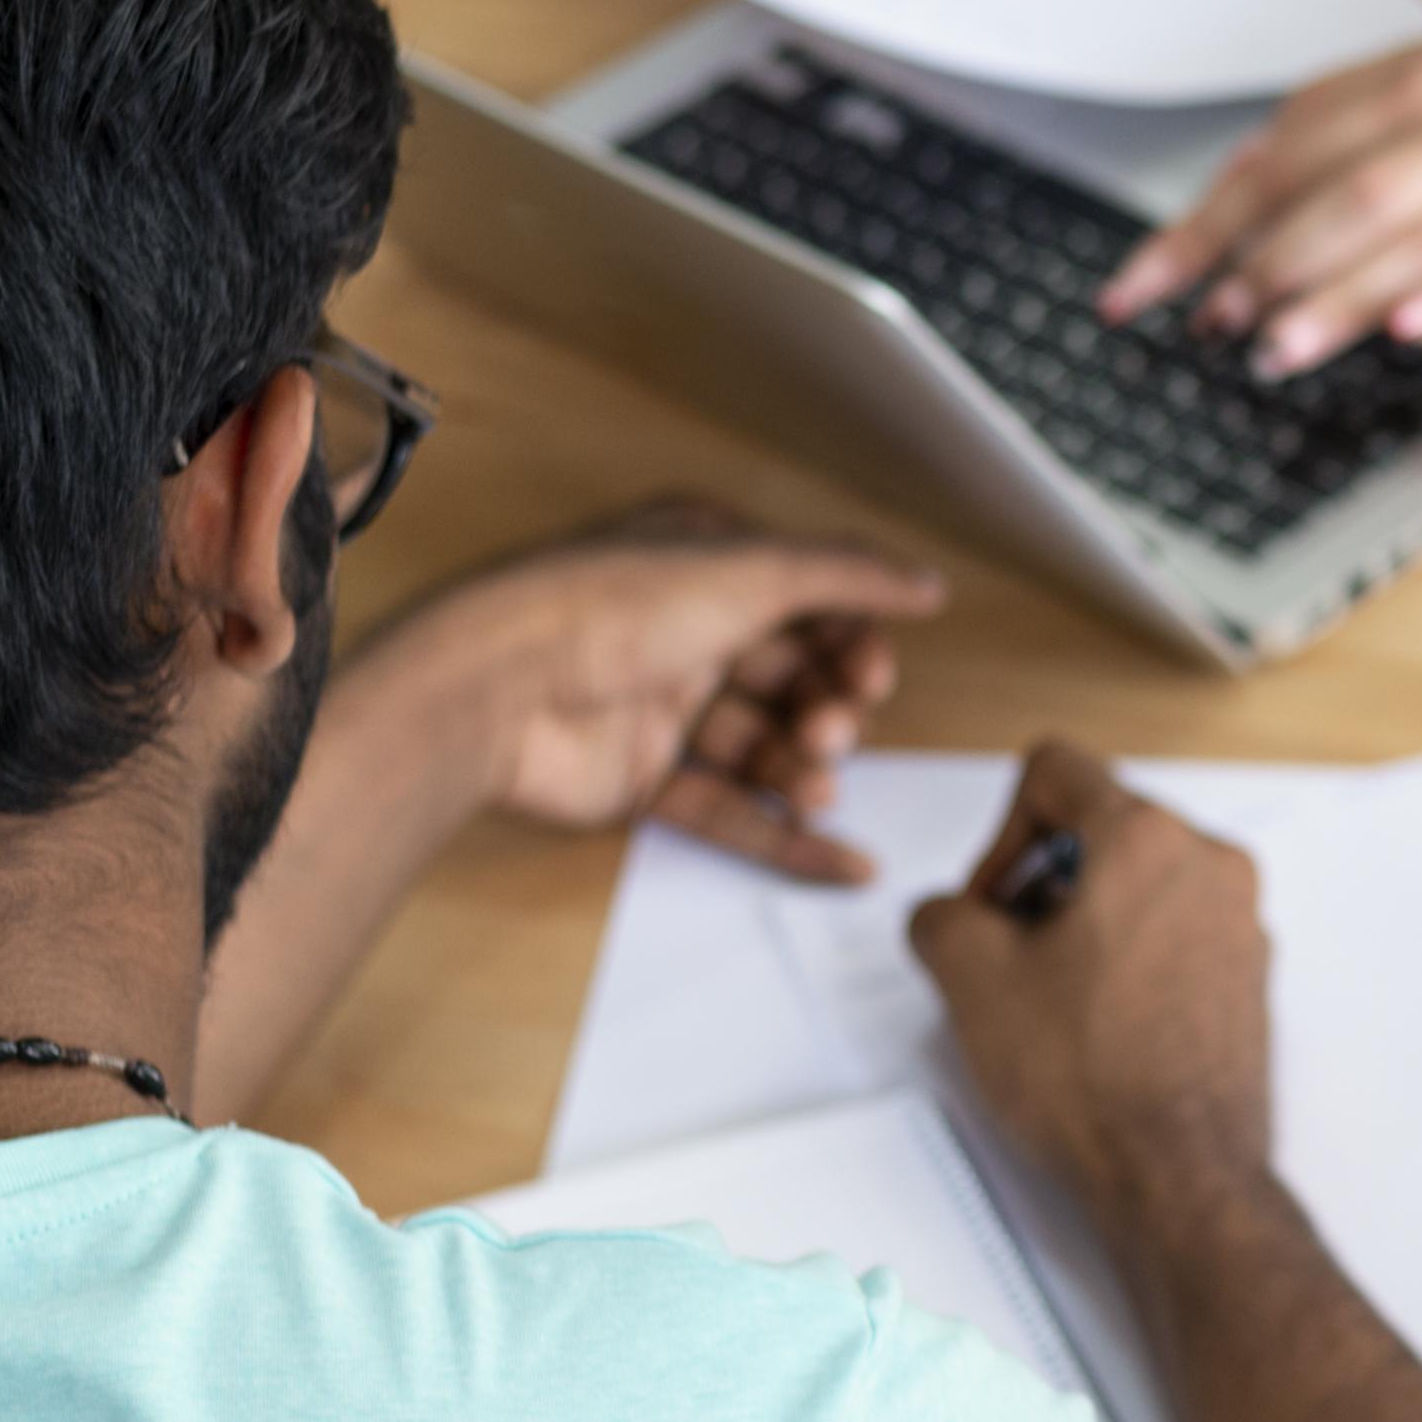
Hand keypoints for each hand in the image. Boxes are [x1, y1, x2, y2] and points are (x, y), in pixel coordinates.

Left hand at [391, 503, 944, 877]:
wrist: (495, 689)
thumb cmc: (602, 608)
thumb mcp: (749, 569)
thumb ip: (847, 576)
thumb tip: (926, 583)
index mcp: (702, 561)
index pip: (805, 600)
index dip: (847, 639)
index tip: (874, 673)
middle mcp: (682, 628)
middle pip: (789, 677)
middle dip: (825, 706)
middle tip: (833, 727)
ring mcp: (658, 706)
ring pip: (762, 746)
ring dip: (805, 769)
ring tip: (815, 783)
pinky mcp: (637, 779)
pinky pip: (727, 812)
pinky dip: (785, 838)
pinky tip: (845, 860)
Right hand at [907, 744, 1274, 1246]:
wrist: (1179, 1177)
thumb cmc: (1093, 1078)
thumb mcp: (971, 978)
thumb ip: (940, 915)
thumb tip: (951, 916)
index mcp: (1150, 839)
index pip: (1056, 770)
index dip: (1000, 831)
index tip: (992, 905)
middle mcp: (1213, 865)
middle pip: (1102, 828)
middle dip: (1041, 882)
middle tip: (1008, 955)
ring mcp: (1242, 923)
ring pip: (1139, 883)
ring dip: (1082, 922)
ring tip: (1051, 998)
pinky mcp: (1249, 977)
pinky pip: (1175, 933)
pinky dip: (1128, 957)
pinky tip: (1098, 1025)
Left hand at [1100, 7, 1421, 370]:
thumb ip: (1358, 121)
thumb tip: (1255, 176)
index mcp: (1409, 80)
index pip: (1279, 154)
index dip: (1204, 223)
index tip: (1143, 284)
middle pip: (1330, 196)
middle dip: (1256, 267)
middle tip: (1208, 327)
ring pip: (1402, 235)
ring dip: (1330, 296)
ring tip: (1273, 350)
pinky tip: (1406, 331)